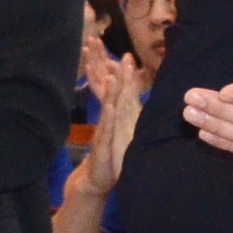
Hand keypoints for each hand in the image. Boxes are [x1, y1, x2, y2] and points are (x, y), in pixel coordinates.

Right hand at [77, 40, 145, 195]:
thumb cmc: (111, 154)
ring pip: (107, 106)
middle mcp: (108, 119)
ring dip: (110, 91)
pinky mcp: (102, 144)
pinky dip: (107, 116)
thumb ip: (128, 119)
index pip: (118, 90)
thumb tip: (136, 106)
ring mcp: (104, 130)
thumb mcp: (124, 133)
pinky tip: (109, 106)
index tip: (127, 56)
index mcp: (115, 115)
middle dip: (110, 71)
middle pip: (109, 91)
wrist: (96, 177)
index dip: (122, 73)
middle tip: (113, 55)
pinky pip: (106, 127)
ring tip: (113, 75)